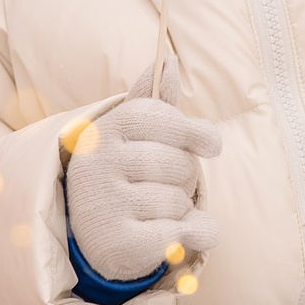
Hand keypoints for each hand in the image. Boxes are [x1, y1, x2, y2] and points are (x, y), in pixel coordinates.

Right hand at [64, 62, 221, 281]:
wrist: (94, 233)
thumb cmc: (126, 172)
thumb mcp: (133, 133)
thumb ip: (154, 100)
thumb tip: (169, 61)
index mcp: (105, 130)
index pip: (164, 121)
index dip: (195, 133)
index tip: (210, 144)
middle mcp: (98, 164)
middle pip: (179, 164)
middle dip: (185, 176)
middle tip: (165, 183)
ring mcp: (105, 205)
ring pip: (179, 201)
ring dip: (181, 209)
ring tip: (156, 210)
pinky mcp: (118, 243)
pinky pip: (180, 233)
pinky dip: (191, 235)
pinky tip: (173, 234)